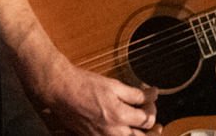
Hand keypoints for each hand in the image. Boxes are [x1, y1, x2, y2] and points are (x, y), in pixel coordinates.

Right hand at [39, 58, 159, 135]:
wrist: (61, 90)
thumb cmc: (84, 85)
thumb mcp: (113, 85)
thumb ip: (136, 94)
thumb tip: (153, 94)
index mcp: (119, 117)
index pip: (147, 120)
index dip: (152, 108)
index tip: (151, 98)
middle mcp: (112, 132)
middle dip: (151, 128)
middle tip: (154, 120)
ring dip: (138, 134)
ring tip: (141, 126)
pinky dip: (122, 135)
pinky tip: (123, 128)